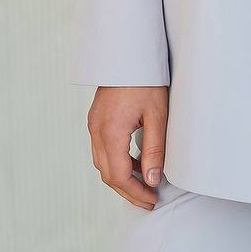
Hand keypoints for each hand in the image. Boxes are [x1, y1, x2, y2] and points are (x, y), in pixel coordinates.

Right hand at [87, 85, 168, 208]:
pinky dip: (116, 161)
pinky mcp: (96, 118)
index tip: (152, 200)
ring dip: (121, 177)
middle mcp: (96, 130)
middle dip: (128, 191)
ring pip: (102, 163)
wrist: (129, 51)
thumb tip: (151, 180)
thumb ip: (154, 150)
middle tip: (149, 200)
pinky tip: (134, 160)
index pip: (119, 176)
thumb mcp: (157, 115)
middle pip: (107, 174)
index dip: (135, 193)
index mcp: (110, 132)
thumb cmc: (146, 79)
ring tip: (144, 183)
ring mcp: (93, 124)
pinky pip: (102, 149)